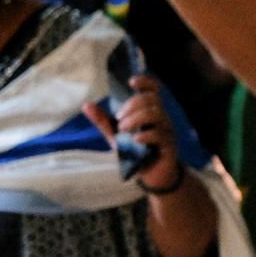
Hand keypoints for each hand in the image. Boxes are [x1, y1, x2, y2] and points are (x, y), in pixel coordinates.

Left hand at [85, 74, 180, 194]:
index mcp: (151, 111)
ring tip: (123, 129)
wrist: (152, 175)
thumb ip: (103, 121)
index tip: (131, 81)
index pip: (153, 89)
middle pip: (151, 99)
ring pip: (156, 114)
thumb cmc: (136, 152)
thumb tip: (86, 104)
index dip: (145, 81)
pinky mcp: (168, 146)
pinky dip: (145, 135)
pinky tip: (135, 140)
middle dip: (132, 105)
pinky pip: (160, 134)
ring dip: (136, 118)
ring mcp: (166, 131)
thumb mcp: (116, 136)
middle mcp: (161, 118)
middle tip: (118, 119)